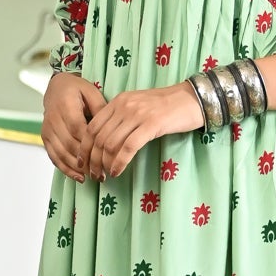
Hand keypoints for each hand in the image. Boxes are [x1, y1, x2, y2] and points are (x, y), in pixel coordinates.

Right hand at [41, 71, 106, 181]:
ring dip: (77, 168)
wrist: (56, 88)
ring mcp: (47, 129)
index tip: (105, 157)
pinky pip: (54, 156)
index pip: (78, 129)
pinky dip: (65, 169)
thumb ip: (100, 109)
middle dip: (86, 161)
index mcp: (66, 106)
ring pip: (61, 153)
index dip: (90, 146)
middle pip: (70, 144)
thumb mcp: (92, 92)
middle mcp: (53, 119)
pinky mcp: (45, 137)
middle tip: (102, 172)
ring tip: (93, 177)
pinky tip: (78, 177)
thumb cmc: (77, 90)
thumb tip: (110, 128)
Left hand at [81, 83, 205, 179]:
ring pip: (110, 144)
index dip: (84, 148)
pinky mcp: (151, 124)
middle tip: (94, 175)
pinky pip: (128, 147)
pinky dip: (120, 162)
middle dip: (92, 160)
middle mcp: (124, 106)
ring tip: (105, 176)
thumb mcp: (138, 106)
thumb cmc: (167, 106)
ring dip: (104, 164)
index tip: (83, 163)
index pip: (91, 127)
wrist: (192, 99)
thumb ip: (121, 118)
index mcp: (118, 101)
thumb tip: (104, 143)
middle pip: (98, 138)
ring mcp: (137, 114)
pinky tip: (118, 172)